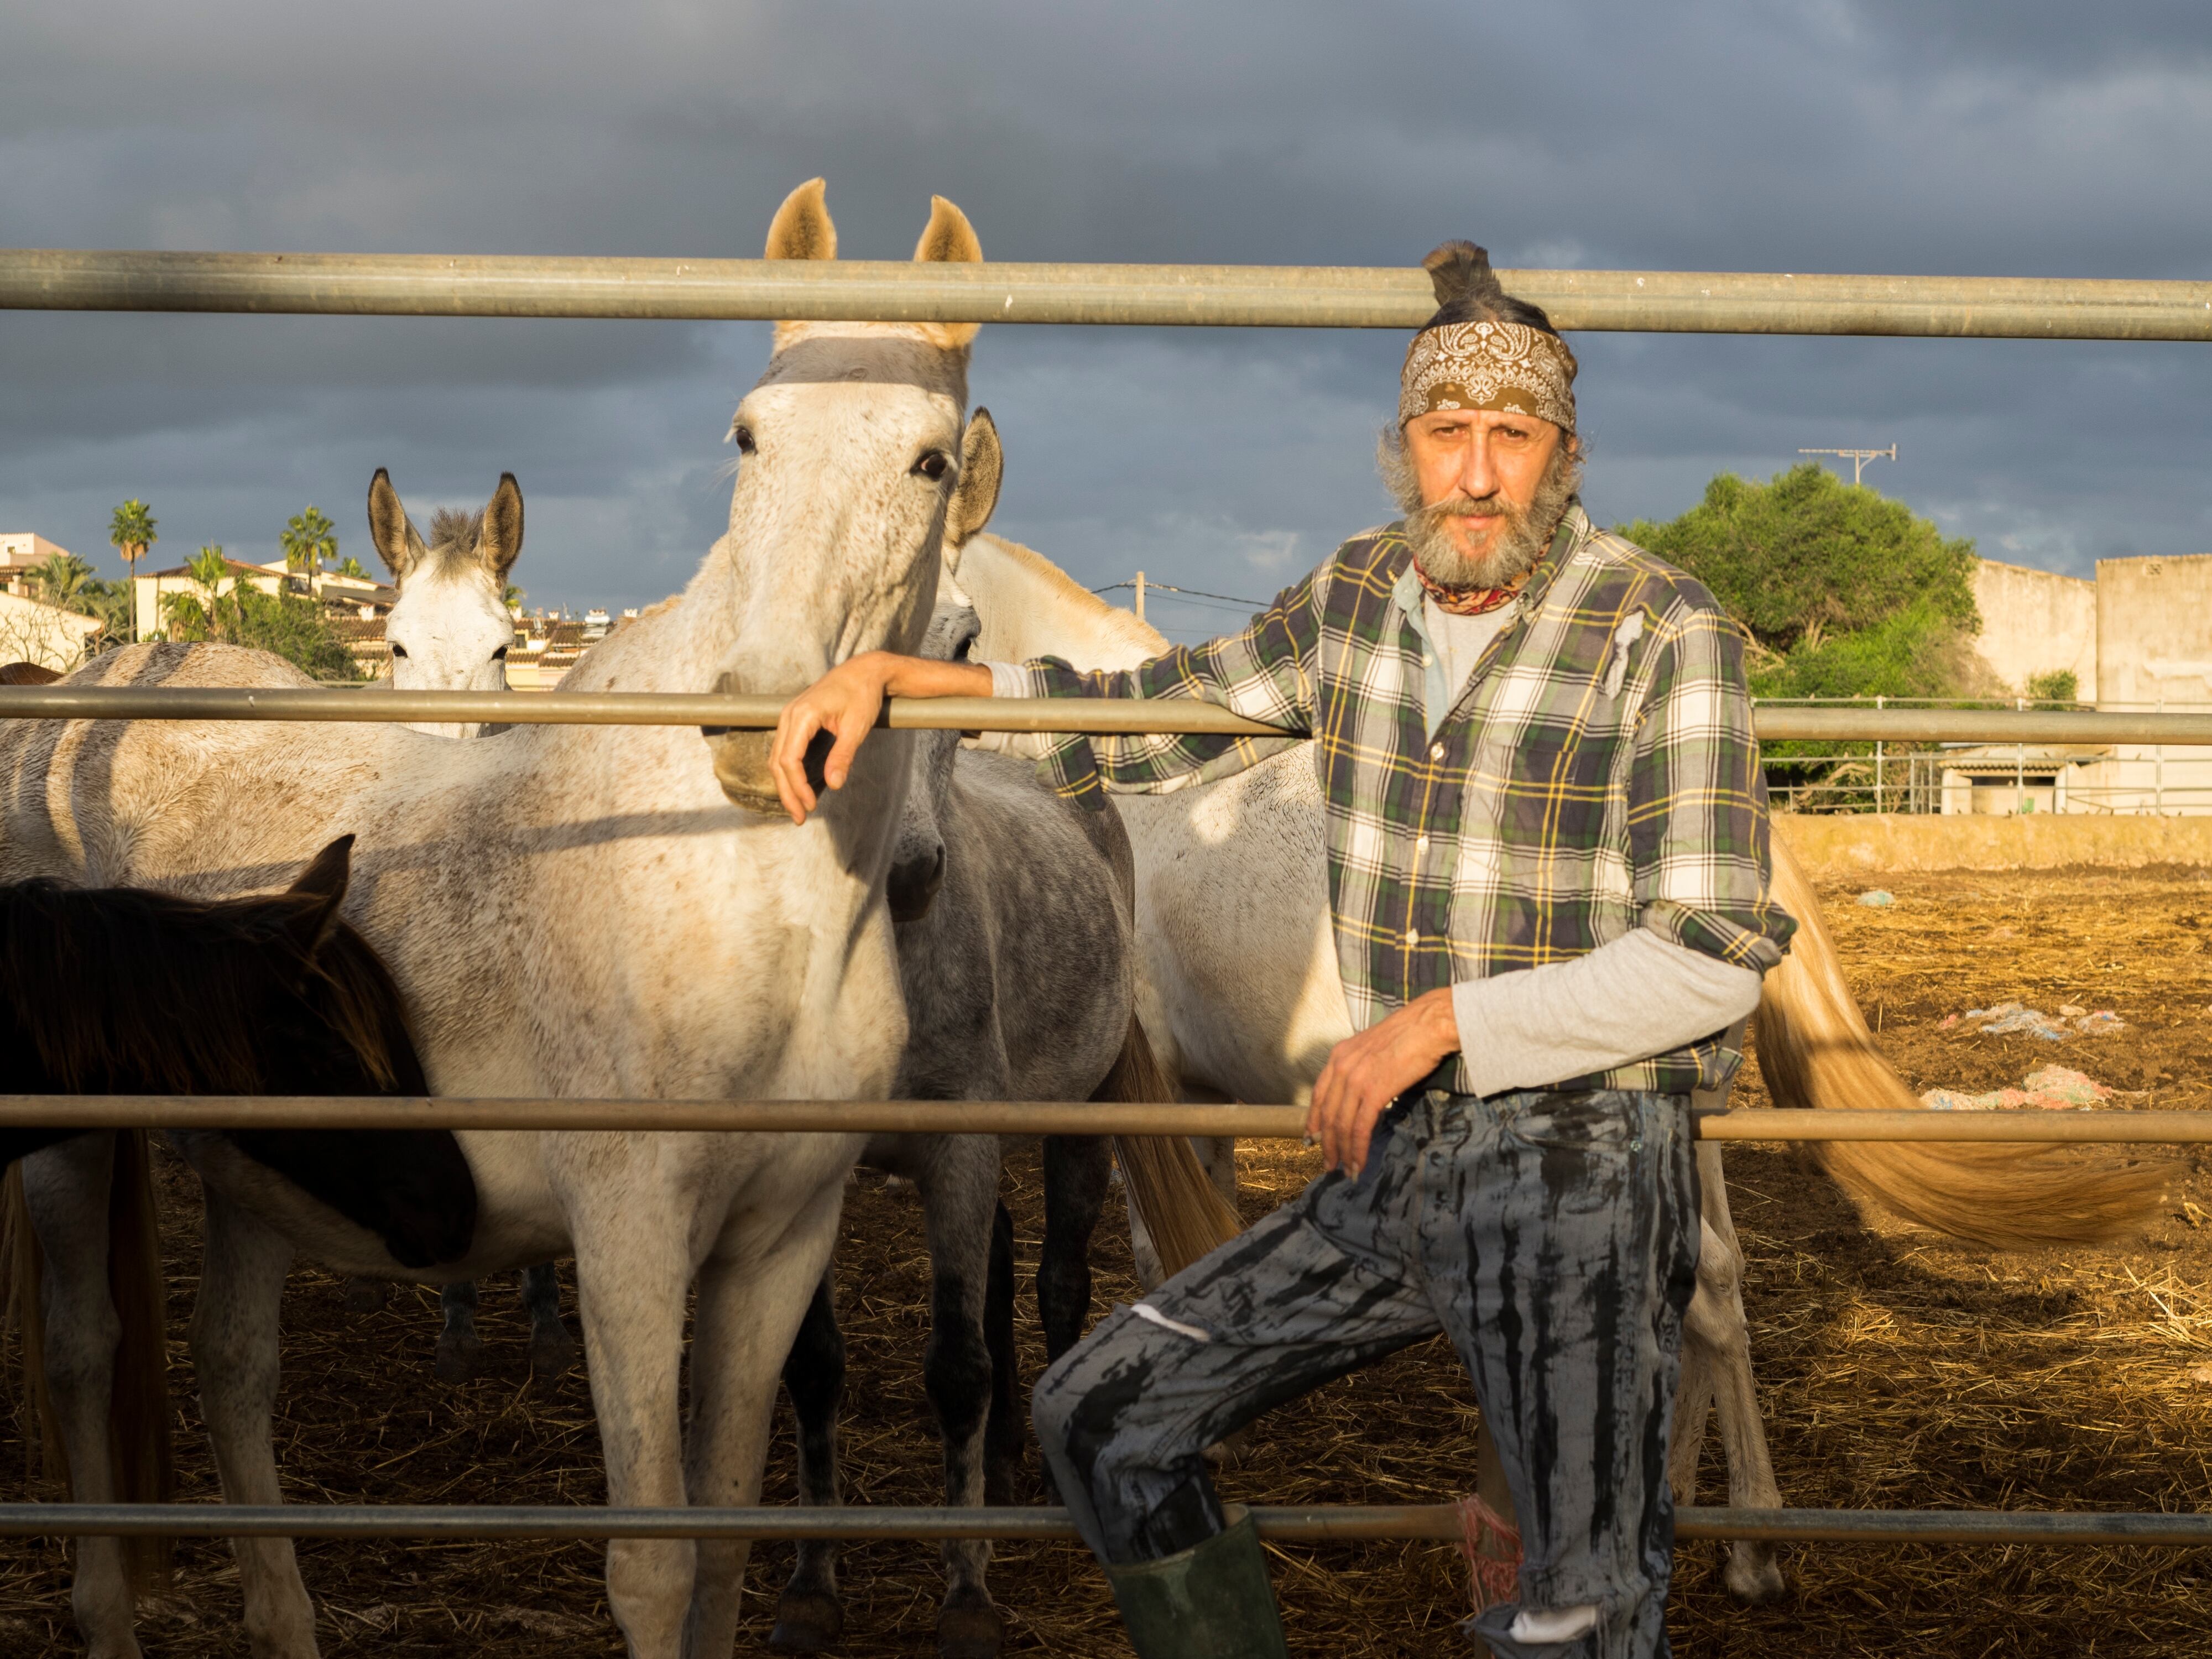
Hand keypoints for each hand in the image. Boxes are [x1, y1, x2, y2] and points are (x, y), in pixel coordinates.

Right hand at [767, 653, 996, 823]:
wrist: (863, 671)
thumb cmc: (863, 695)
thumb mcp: (856, 727)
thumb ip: (843, 756)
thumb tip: (833, 785)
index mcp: (803, 715)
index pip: (790, 759)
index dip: (798, 787)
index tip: (811, 806)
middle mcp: (789, 715)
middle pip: (778, 762)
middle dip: (787, 793)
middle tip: (800, 818)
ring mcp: (789, 717)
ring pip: (777, 757)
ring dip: (786, 785)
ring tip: (798, 808)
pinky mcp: (795, 721)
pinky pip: (784, 750)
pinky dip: (789, 771)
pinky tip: (800, 788)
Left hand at [1306, 989, 1460, 1177]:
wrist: (1429, 1024)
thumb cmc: (1410, 1033)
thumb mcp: (1373, 1047)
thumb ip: (1362, 1067)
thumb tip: (1363, 1090)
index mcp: (1339, 1055)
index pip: (1319, 1094)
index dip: (1314, 1120)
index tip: (1312, 1139)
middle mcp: (1341, 1067)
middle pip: (1327, 1114)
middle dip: (1327, 1144)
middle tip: (1329, 1165)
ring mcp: (1356, 1079)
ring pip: (1341, 1125)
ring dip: (1342, 1152)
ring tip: (1345, 1171)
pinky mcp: (1374, 1091)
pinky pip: (1361, 1128)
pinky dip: (1358, 1149)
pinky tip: (1359, 1163)